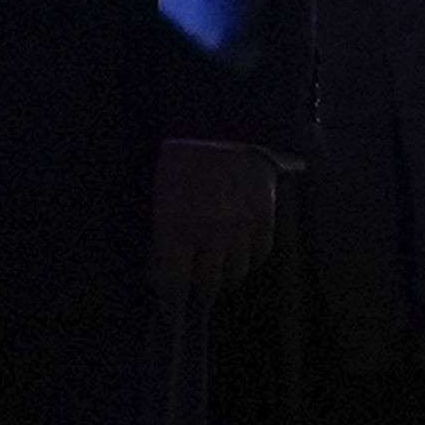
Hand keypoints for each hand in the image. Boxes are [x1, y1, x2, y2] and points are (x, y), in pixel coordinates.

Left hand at [148, 139, 281, 313]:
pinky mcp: (266, 217)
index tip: (168, 305)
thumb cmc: (182, 154)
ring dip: (223, 277)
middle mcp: (211, 231)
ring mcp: (241, 225)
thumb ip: (159, 232)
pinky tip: (237, 253)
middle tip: (191, 287)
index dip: (170, 298)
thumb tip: (158, 270)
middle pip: (207, 283)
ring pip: (235, 273)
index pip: (173, 278)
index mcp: (176, 222)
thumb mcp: (158, 191)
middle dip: (196, 289)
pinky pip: (259, 254)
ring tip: (215, 271)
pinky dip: (248, 259)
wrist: (225, 119)